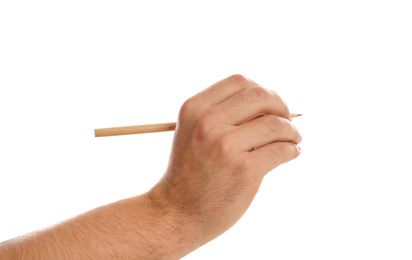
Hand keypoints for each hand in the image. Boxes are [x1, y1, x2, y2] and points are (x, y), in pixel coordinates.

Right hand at [149, 74, 301, 246]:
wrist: (177, 212)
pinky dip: (293, 150)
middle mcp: (208, 123)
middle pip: (261, 96)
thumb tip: (271, 103)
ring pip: (276, 124)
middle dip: (281, 106)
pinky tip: (291, 153)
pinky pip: (281, 150)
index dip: (261, 90)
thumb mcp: (193, 132)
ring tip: (293, 140)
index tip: (270, 106)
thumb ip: (222, 113)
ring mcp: (225, 146)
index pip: (240, 82)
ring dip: (292, 131)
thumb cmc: (190, 172)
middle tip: (288, 121)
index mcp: (195, 109)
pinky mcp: (244, 170)